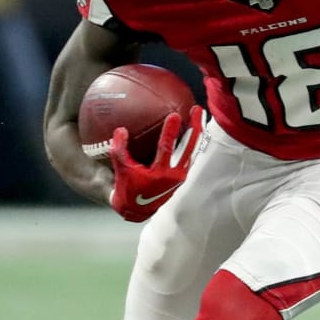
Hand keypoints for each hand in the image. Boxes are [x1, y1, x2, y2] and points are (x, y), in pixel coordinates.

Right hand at [108, 106, 204, 221]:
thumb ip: (119, 150)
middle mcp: (174, 175)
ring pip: (193, 150)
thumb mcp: (121, 170)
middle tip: (197, 109)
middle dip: (194, 127)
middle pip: (189, 147)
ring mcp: (180, 176)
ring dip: (197, 133)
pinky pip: (190, 155)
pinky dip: (193, 142)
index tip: (174, 115)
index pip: (167, 149)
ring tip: (200, 116)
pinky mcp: (181, 176)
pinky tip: (194, 130)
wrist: (137, 210)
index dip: (170, 132)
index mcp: (159, 174)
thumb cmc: (128, 189)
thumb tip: (121, 130)